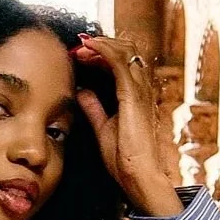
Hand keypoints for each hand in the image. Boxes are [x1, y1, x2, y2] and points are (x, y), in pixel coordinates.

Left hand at [73, 35, 181, 216]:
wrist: (138, 175)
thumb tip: (83, 92)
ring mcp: (140, 90)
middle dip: (101, 44)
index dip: (101, 53)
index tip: (79, 54)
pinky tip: (88, 48)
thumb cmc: (125, 158)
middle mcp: (141, 89)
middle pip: (126, 50)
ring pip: (125, 51)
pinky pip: (119, 63)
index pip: (122, 62)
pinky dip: (103, 50)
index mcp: (135, 96)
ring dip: (101, 44)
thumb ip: (94, 108)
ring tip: (80, 46)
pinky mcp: (133, 96)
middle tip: (78, 47)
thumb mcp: (103, 128)